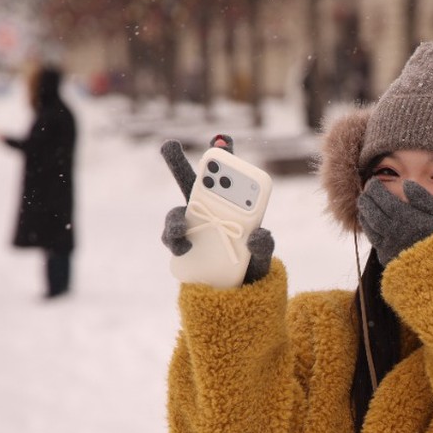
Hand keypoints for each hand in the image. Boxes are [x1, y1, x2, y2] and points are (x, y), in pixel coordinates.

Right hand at [159, 137, 274, 283]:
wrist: (236, 292)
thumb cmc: (251, 264)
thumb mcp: (263, 255)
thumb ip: (264, 244)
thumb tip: (257, 235)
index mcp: (231, 205)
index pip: (228, 177)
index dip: (224, 155)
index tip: (223, 140)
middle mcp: (207, 211)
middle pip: (189, 183)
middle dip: (176, 161)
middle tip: (168, 144)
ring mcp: (190, 228)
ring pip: (175, 214)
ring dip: (175, 216)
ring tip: (181, 229)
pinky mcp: (181, 247)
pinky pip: (172, 239)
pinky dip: (176, 241)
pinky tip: (185, 247)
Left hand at [357, 178, 432, 264]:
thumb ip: (423, 199)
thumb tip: (407, 184)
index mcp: (406, 219)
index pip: (382, 199)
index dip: (375, 189)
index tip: (372, 181)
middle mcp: (393, 233)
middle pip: (371, 213)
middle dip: (366, 200)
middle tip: (364, 191)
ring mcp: (389, 248)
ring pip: (370, 228)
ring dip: (364, 215)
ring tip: (363, 206)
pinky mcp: (389, 262)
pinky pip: (375, 243)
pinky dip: (369, 231)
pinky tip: (371, 226)